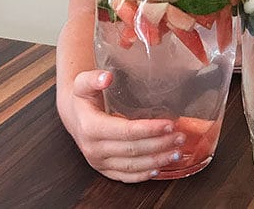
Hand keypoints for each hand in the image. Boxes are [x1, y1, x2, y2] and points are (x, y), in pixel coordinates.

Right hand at [66, 70, 186, 181]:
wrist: (73, 116)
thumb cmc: (83, 98)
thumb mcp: (83, 83)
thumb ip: (94, 78)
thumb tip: (107, 77)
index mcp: (91, 127)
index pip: (125, 131)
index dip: (149, 129)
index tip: (169, 124)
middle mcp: (93, 149)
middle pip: (133, 150)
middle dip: (159, 144)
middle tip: (180, 136)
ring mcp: (98, 162)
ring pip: (132, 166)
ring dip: (157, 161)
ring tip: (177, 152)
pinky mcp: (104, 169)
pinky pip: (126, 176)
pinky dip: (144, 175)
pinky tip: (160, 168)